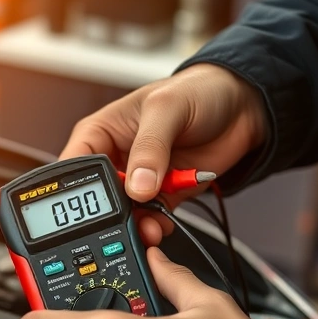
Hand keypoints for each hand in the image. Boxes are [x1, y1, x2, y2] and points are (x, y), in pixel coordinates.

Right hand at [60, 63, 267, 244]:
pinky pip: (150, 219)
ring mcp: (139, 180)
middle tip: (125, 220)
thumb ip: (150, 148)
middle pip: (97, 199)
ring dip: (134, 225)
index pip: (73, 167)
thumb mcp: (167, 109)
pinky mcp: (163, 195)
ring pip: (124, 214)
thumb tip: (136, 186)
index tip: (94, 207)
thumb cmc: (199, 91)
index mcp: (100, 133)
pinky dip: (155, 227)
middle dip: (109, 215)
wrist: (244, 108)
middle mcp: (116, 159)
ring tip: (148, 227)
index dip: (77, 190)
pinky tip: (161, 225)